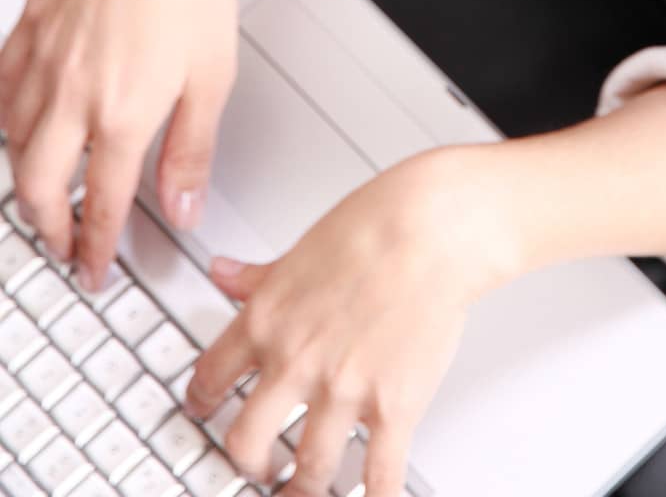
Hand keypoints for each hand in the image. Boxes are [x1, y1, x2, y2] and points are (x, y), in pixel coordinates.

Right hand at [0, 0, 240, 285]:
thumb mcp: (214, 76)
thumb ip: (192, 149)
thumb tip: (185, 205)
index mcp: (122, 114)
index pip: (103, 205)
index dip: (98, 247)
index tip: (96, 267)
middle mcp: (72, 93)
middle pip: (41, 188)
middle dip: (50, 228)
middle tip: (64, 244)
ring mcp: (43, 58)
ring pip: (12, 142)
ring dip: (26, 178)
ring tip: (44, 193)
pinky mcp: (30, 24)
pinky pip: (0, 89)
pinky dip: (4, 120)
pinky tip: (16, 124)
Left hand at [183, 150, 509, 496]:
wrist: (430, 228)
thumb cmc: (373, 227)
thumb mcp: (299, 249)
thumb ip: (257, 275)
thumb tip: (223, 272)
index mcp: (267, 321)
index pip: (211, 377)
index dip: (202, 402)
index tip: (206, 411)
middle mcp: (296, 363)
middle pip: (246, 443)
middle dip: (248, 463)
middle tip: (257, 467)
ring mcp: (343, 391)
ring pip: (308, 469)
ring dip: (303, 488)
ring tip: (306, 489)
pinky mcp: (393, 406)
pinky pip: (378, 475)